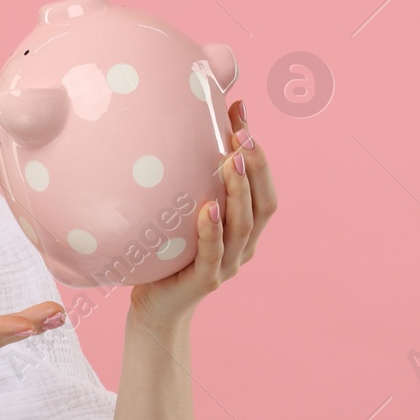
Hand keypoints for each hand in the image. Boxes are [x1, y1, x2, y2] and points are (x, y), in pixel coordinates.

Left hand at [129, 98, 277, 328]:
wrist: (156, 307)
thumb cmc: (171, 254)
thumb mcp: (186, 215)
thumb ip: (196, 182)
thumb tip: (188, 127)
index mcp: (246, 229)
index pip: (263, 187)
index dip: (257, 151)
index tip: (242, 112)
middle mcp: (244, 246)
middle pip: (263, 204)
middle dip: (256, 166)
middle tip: (243, 132)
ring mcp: (227, 265)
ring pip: (243, 226)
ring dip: (239, 191)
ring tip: (231, 160)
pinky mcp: (206, 281)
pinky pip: (212, 253)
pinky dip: (212, 230)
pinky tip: (208, 208)